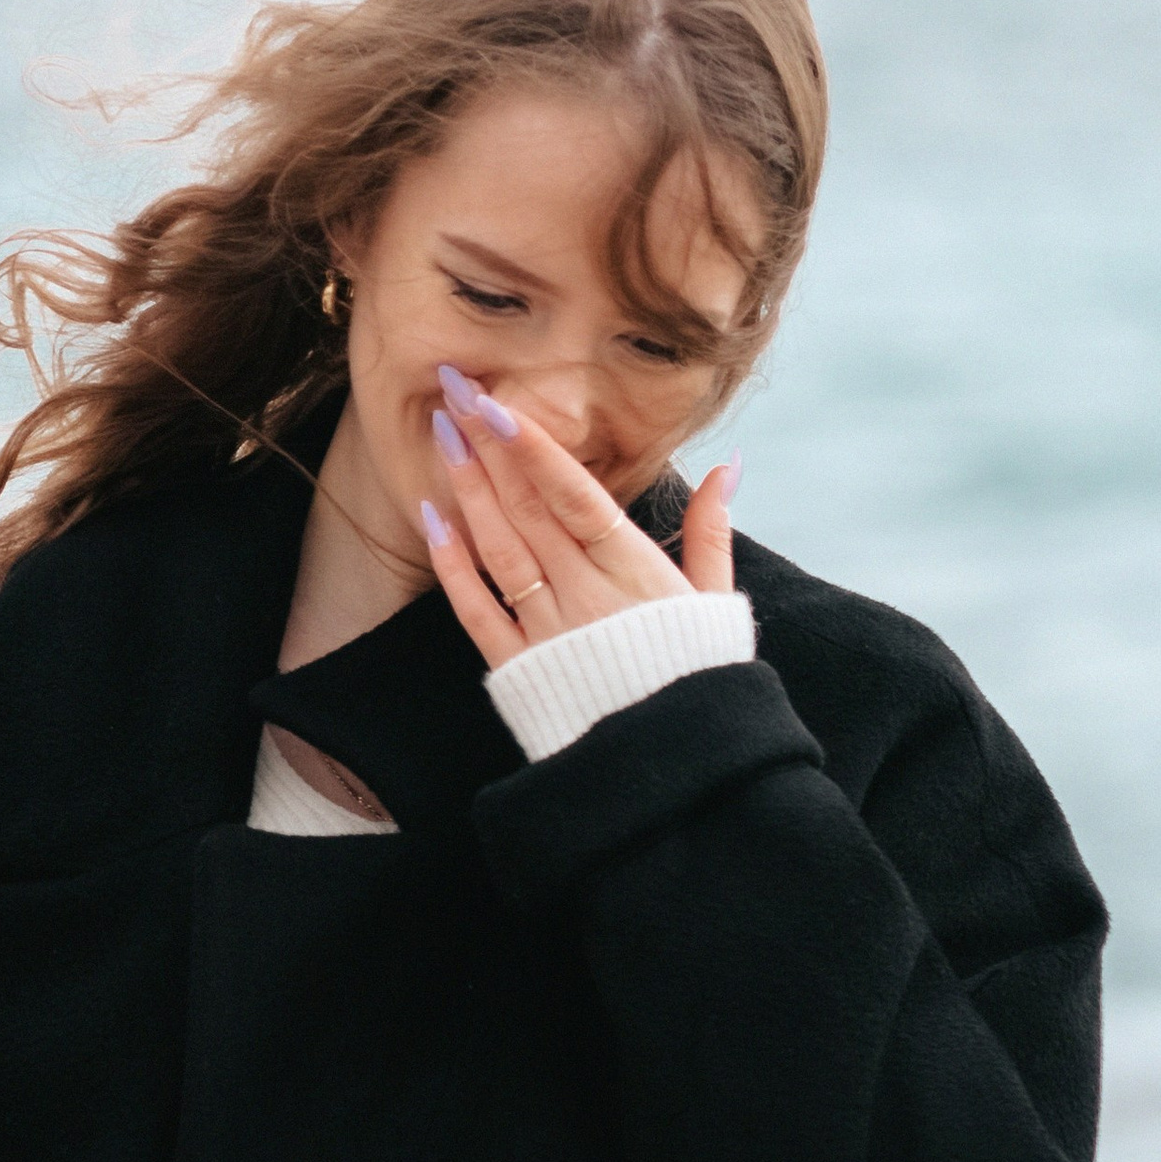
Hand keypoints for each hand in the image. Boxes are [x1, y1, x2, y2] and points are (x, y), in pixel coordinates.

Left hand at [420, 373, 735, 669]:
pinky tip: (434, 518)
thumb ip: (712, 532)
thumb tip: (727, 467)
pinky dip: (453, 564)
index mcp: (634, 570)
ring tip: (442, 437)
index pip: (573, 493)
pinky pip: (477, 611)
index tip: (496, 401)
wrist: (672, 769)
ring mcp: (547, 631)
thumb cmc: (697, 679)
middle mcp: (584, 594)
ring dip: (467, 490)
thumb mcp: (717, 603)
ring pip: (499, 549)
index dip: (531, 445)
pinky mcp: (519, 670)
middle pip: (527, 509)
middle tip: (453, 392)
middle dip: (488, 447)